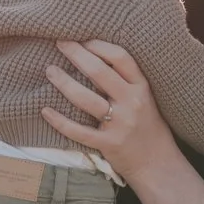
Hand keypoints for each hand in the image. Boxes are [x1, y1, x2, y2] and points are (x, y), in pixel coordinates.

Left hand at [41, 39, 178, 181]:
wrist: (158, 164)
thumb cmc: (148, 127)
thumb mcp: (145, 98)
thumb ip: (126, 81)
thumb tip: (94, 57)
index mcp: (141, 87)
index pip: (120, 57)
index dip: (98, 45)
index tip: (82, 38)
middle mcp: (132, 102)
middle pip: (99, 72)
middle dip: (76, 54)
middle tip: (60, 42)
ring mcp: (120, 124)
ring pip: (86, 99)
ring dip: (64, 82)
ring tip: (50, 70)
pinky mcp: (108, 144)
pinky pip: (78, 131)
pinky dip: (59, 121)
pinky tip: (45, 111)